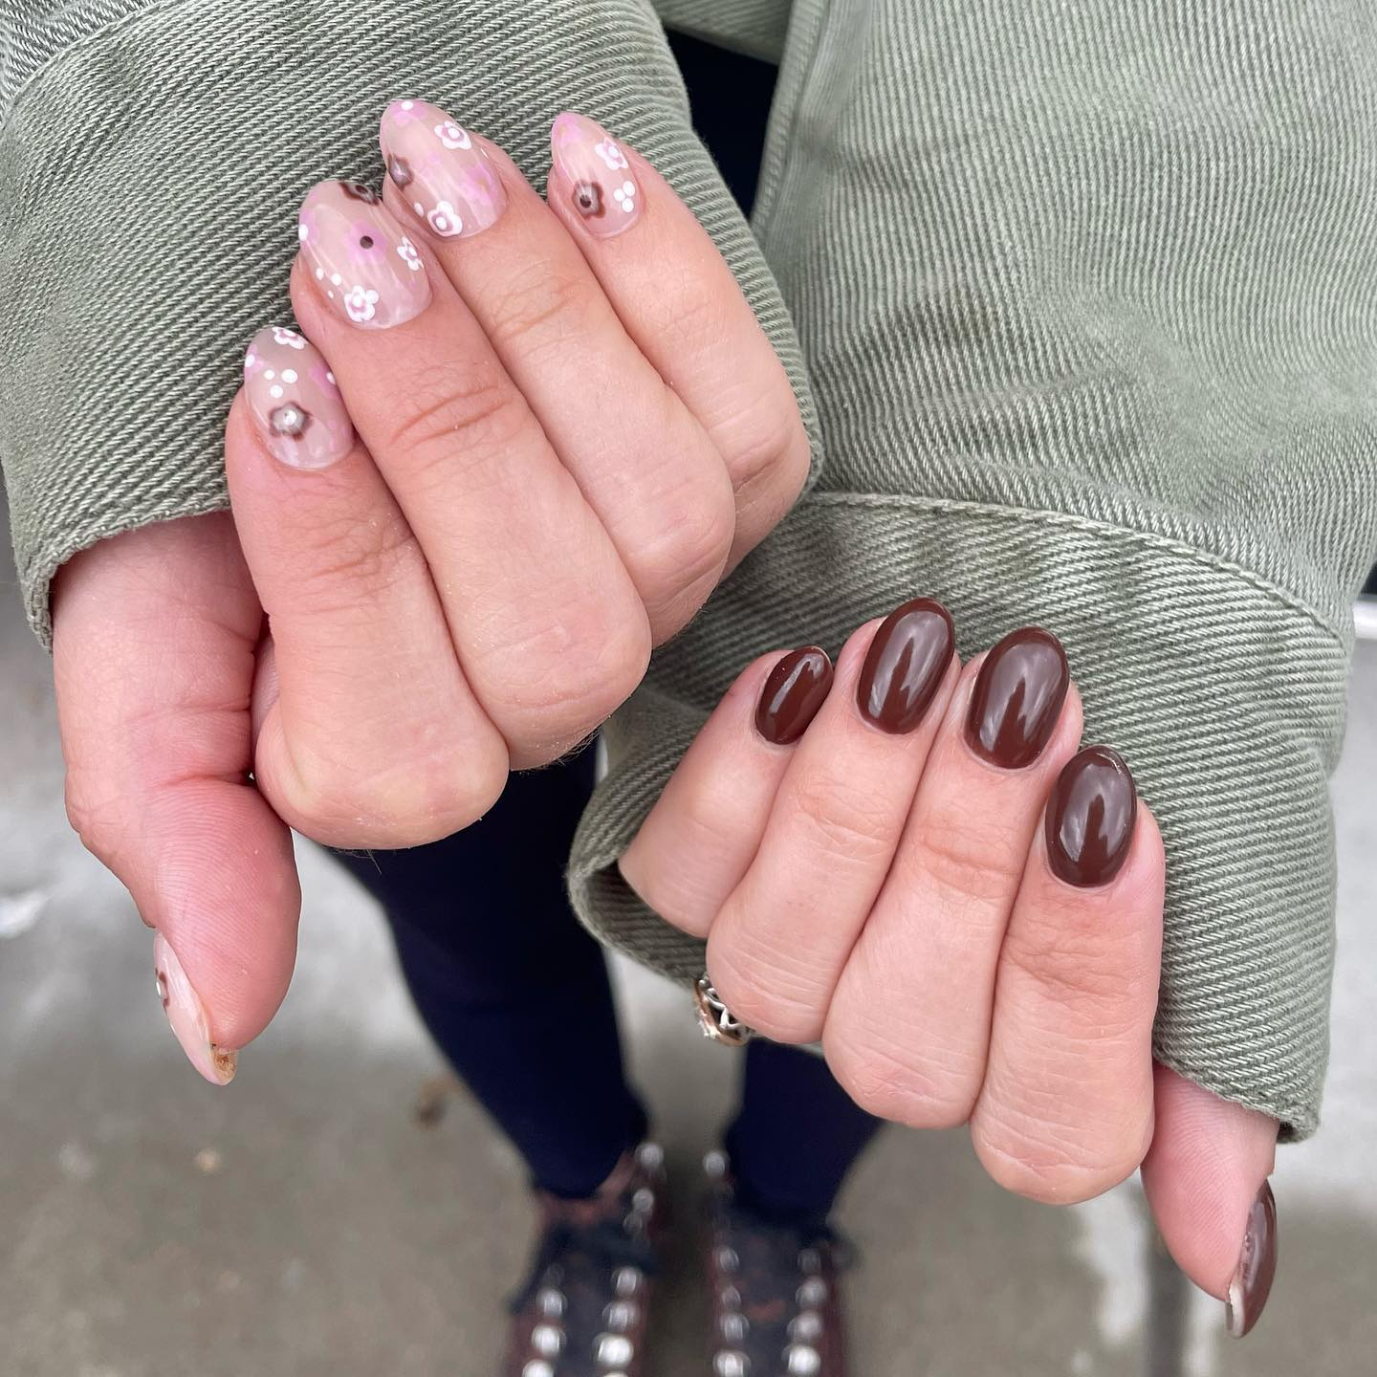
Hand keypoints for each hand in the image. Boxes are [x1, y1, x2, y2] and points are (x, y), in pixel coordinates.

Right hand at [51, 103, 806, 1085]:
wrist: (301, 354)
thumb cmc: (204, 514)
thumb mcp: (144, 664)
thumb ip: (177, 824)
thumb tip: (218, 1036)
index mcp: (404, 767)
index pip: (406, 720)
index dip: (340, 549)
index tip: (263, 377)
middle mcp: (553, 705)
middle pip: (558, 616)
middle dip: (451, 419)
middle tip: (343, 238)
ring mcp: (662, 597)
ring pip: (662, 508)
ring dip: (548, 327)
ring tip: (436, 174)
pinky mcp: (739, 486)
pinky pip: (751, 413)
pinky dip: (668, 283)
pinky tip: (573, 168)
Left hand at [619, 602, 1279, 1333]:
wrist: (1021, 675)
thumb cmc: (1115, 784)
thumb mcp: (1215, 919)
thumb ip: (1211, 1082)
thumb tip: (1225, 1263)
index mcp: (1033, 1091)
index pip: (1052, 1117)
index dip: (1077, 967)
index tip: (1109, 809)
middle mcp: (895, 1053)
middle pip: (901, 1031)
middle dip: (962, 852)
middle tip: (1017, 700)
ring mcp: (789, 979)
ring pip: (775, 958)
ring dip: (845, 801)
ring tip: (916, 662)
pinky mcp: (697, 894)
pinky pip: (677, 876)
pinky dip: (732, 773)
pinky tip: (804, 674)